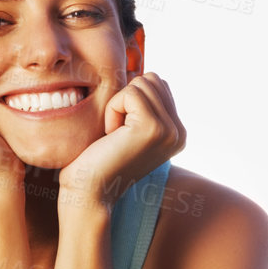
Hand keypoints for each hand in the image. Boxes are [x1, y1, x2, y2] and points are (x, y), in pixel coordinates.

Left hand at [58, 72, 185, 210]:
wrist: (88, 192)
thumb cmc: (97, 160)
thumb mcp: (128, 129)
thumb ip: (144, 106)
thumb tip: (143, 77)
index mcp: (177, 133)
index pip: (158, 84)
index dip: (130, 101)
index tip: (121, 133)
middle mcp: (179, 133)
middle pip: (152, 80)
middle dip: (125, 100)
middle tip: (116, 134)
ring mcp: (170, 131)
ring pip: (142, 83)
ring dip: (118, 105)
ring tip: (114, 136)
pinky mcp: (154, 128)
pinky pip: (129, 93)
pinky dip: (112, 110)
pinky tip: (111, 136)